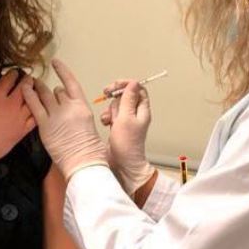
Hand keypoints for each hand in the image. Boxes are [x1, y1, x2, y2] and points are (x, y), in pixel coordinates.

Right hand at [0, 69, 35, 168]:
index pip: (10, 78)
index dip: (13, 73)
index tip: (14, 72)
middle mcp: (11, 105)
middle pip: (25, 87)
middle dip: (27, 80)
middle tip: (28, 78)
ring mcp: (19, 118)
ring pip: (33, 101)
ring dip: (35, 94)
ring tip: (34, 91)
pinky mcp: (22, 131)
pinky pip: (35, 118)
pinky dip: (37, 111)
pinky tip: (36, 108)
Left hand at [21, 59, 107, 179]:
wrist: (84, 162)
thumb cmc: (90, 151)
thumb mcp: (89, 127)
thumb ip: (78, 116)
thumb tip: (70, 112)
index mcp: (82, 107)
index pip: (71, 84)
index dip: (63, 72)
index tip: (56, 64)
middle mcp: (69, 107)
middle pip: (57, 91)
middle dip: (50, 89)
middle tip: (40, 84)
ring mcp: (56, 115)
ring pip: (45, 95)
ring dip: (38, 89)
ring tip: (31, 84)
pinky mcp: (45, 125)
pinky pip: (34, 105)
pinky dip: (28, 94)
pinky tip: (23, 87)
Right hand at [100, 81, 154, 195]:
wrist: (122, 164)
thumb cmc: (127, 144)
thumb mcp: (126, 118)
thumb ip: (128, 99)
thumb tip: (133, 83)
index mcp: (142, 110)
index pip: (138, 89)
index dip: (127, 84)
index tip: (115, 85)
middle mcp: (136, 114)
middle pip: (126, 95)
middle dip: (115, 95)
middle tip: (106, 93)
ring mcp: (127, 120)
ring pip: (117, 105)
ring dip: (111, 109)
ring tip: (109, 119)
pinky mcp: (118, 126)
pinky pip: (112, 115)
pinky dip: (108, 117)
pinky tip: (106, 123)